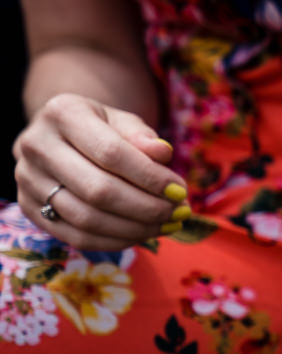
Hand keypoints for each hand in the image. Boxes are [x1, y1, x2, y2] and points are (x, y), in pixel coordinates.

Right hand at [12, 93, 189, 250]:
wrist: (63, 137)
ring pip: (87, 218)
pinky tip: (143, 234)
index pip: (111, 153)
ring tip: (167, 224)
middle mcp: (36, 146)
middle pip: (98, 190)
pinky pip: (77, 236)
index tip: (179, 190)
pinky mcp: (29, 208)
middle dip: (146, 207)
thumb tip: (163, 153)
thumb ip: (143, 136)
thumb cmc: (102, 128)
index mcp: (62, 113)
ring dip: (135, 228)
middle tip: (178, 212)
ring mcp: (28, 179)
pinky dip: (116, 240)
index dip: (150, 177)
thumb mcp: (124, 122)